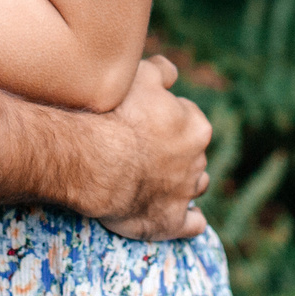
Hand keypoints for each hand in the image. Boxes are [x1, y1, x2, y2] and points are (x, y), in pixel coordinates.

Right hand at [90, 56, 212, 241]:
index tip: (148, 123)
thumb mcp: (141, 76)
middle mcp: (197, 161)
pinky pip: (193, 224)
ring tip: (161, 182)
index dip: (169, 120)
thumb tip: (171, 72)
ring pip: (195, 186)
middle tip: (147, 152)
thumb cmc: (118, 115)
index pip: (190, 120)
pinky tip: (185, 218)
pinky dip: (190, 221)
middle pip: (192, 154)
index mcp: (197, 128)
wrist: (96, 161)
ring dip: (183, 184)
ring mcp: (185, 194)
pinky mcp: (171, 222)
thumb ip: (162, 70)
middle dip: (176, 152)